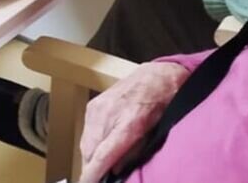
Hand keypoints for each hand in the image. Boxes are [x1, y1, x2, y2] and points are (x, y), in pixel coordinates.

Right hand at [78, 62, 189, 182]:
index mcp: (128, 124)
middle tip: (99, 176)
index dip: (92, 173)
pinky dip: (91, 142)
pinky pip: (86, 132)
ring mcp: (98, 108)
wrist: (156, 76)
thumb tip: (115, 169)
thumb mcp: (155, 131)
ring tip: (101, 162)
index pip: (102, 155)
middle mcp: (108, 115)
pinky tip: (101, 145)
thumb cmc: (162, 104)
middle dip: (91, 167)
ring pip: (85, 143)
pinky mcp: (92, 105)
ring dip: (90, 156)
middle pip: (89, 152)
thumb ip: (134, 151)